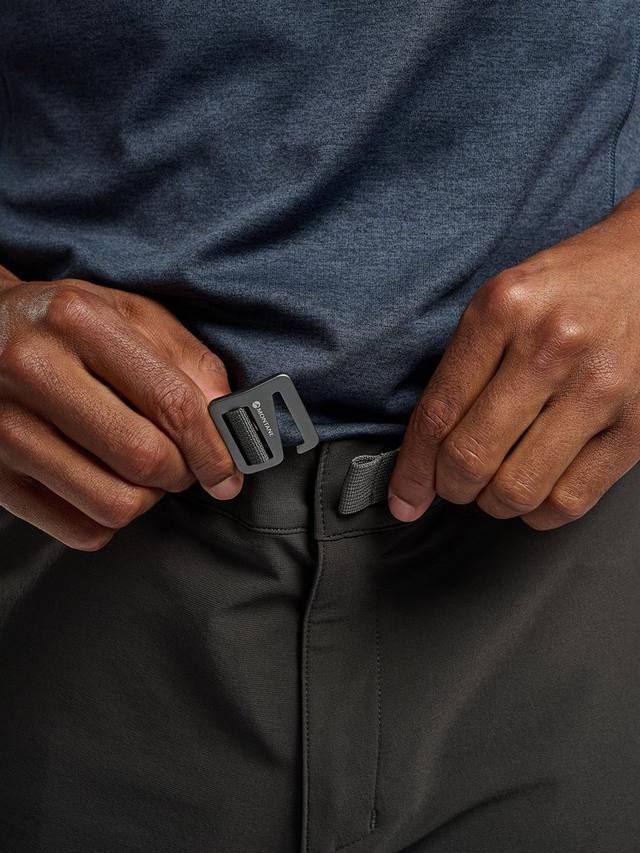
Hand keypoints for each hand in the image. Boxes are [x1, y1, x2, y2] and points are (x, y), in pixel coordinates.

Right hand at [0, 267, 242, 549]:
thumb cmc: (67, 326)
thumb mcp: (130, 315)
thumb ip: (189, 361)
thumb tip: (229, 422)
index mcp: (78, 320)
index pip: (170, 402)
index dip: (213, 446)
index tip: (229, 470)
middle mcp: (33, 369)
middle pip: (145, 459)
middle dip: (182, 472)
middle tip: (182, 462)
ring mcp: (3, 428)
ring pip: (115, 505)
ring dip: (148, 497)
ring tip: (141, 470)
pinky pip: (82, 531)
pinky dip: (110, 519)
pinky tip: (105, 483)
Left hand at [388, 188, 639, 529]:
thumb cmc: (573, 285)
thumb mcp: (505, 297)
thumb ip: (464, 364)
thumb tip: (426, 448)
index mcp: (503, 309)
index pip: (438, 411)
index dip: (413, 468)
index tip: (405, 496)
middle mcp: (550, 347)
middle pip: (472, 456)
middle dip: (450, 488)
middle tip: (452, 486)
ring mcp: (599, 387)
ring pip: (518, 487)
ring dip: (493, 503)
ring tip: (494, 486)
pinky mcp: (638, 424)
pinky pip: (571, 499)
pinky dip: (540, 512)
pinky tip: (535, 493)